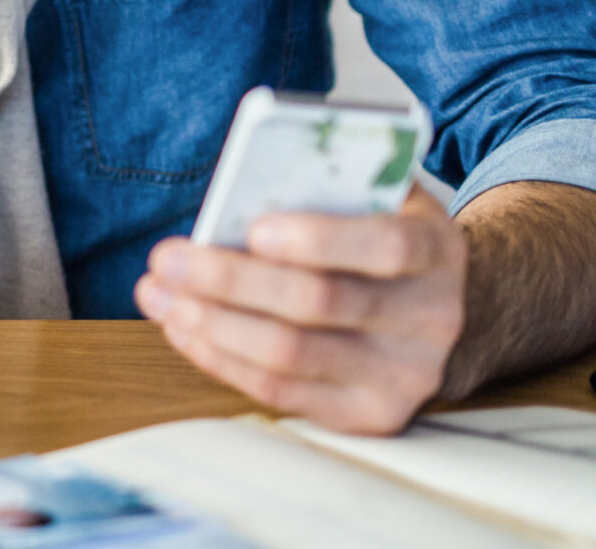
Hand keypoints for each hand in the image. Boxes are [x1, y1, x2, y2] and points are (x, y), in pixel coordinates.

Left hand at [134, 187, 467, 433]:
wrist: (427, 304)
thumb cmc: (376, 232)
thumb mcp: (373, 193)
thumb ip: (326, 182)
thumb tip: (245, 180)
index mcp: (438, 248)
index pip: (386, 246)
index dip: (319, 239)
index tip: (254, 227)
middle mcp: (433, 317)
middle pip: (320, 303)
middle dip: (230, 279)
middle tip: (166, 257)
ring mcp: (406, 375)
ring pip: (291, 353)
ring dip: (211, 322)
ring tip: (158, 294)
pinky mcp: (371, 414)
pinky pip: (283, 391)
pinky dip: (222, 358)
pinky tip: (183, 328)